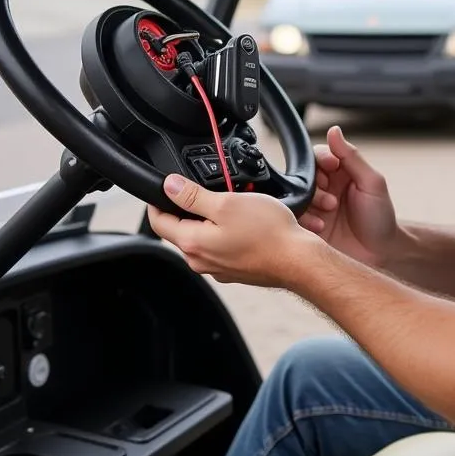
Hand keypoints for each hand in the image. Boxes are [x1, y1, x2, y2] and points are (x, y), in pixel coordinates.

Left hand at [148, 174, 313, 287]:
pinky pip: (220, 247)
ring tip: (230, 202)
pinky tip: (243, 222)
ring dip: (208, 219)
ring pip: (202, 237)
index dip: (157, 201)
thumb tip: (168, 186)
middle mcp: (200, 261)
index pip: (158, 222)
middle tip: (204, 188)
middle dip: (186, 208)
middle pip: (179, 230)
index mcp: (192, 244)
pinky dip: (224, 232)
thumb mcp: (226, 204)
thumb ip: (192, 196)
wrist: (297, 260)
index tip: (163, 187)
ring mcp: (217, 268)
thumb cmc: (267, 233)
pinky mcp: (233, 269)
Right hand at [298, 125, 398, 267]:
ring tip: (329, 212)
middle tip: (331, 199)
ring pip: (297, 196)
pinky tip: (320, 227)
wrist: (382, 254)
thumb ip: (351, 156)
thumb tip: (334, 131)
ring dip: (310, 202)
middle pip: (304, 175)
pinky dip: (304, 220)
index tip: (332, 167)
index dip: (322, 159)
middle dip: (315, 184)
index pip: (319, 155)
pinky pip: (295, 218)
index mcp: (340, 173)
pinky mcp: (308, 227)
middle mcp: (324, 188)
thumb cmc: (381, 218)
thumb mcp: (372, 183)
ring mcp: (315, 208)